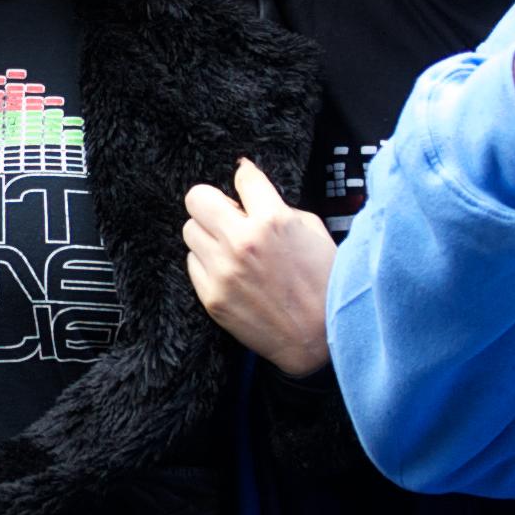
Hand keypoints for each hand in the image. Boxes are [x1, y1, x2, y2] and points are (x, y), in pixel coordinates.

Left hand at [182, 158, 339, 376]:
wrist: (321, 337)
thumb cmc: (324, 283)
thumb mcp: (312, 230)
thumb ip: (278, 206)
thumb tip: (249, 188)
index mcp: (273, 221)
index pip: (243, 177)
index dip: (246, 178)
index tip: (245, 185)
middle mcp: (242, 243)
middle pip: (197, 199)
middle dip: (213, 202)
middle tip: (227, 215)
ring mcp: (223, 271)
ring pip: (190, 230)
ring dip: (209, 234)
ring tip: (231, 247)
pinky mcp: (212, 297)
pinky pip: (193, 263)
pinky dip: (208, 263)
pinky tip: (230, 271)